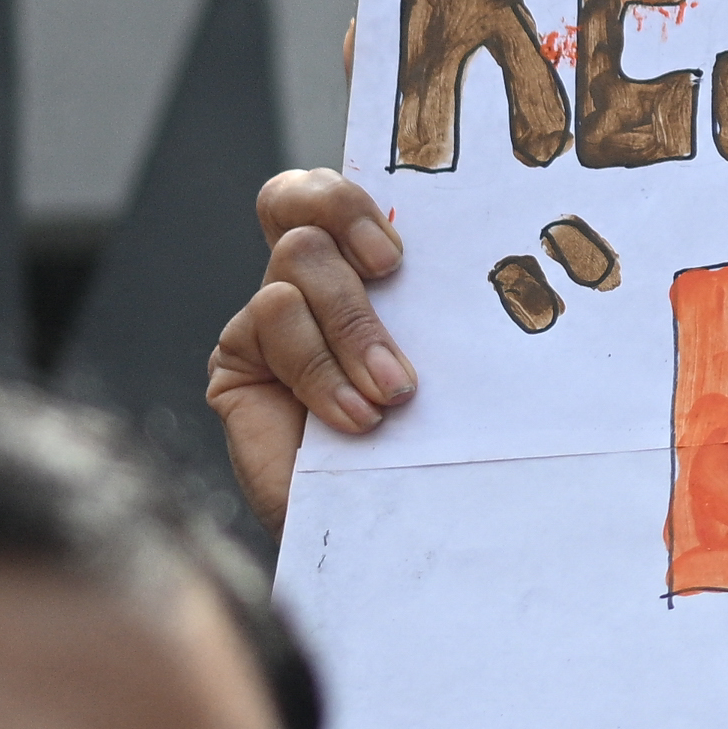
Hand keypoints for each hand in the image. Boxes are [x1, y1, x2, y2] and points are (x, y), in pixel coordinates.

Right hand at [208, 169, 413, 527]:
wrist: (378, 537)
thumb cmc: (425, 453)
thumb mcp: (447, 372)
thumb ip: (440, 317)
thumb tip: (490, 269)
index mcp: (366, 273)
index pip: (342, 193)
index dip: (354, 191)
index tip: (401, 235)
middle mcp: (309, 285)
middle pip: (302, 203)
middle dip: (349, 221)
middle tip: (391, 270)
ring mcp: (268, 321)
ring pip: (296, 263)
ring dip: (352, 328)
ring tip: (390, 394)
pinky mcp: (236, 362)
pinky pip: (271, 321)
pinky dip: (320, 368)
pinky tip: (352, 418)